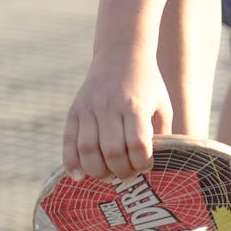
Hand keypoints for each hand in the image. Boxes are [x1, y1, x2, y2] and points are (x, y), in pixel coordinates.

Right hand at [62, 51, 172, 180]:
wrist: (121, 54)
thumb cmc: (147, 84)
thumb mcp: (162, 104)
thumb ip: (162, 133)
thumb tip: (160, 165)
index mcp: (135, 106)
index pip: (138, 144)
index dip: (142, 163)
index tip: (146, 165)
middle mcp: (109, 107)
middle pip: (112, 151)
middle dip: (121, 172)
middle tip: (128, 174)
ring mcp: (89, 109)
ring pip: (87, 150)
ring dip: (98, 171)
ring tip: (108, 175)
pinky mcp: (74, 111)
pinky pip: (68, 142)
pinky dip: (71, 163)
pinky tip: (80, 176)